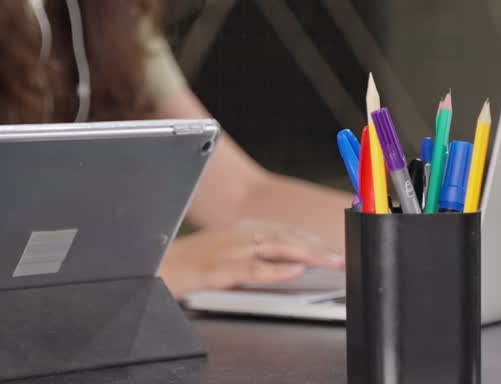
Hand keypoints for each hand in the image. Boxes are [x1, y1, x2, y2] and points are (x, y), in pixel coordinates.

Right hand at [158, 219, 343, 296]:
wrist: (158, 266)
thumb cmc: (192, 261)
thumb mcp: (228, 250)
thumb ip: (257, 253)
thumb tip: (290, 263)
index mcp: (243, 228)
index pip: (287, 230)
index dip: (314, 238)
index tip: (336, 247)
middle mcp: (239, 234)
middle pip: (287, 235)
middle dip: (318, 245)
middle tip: (343, 255)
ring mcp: (230, 250)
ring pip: (276, 247)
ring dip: (307, 253)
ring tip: (330, 261)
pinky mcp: (220, 269)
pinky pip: (254, 268)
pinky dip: (276, 269)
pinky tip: (294, 271)